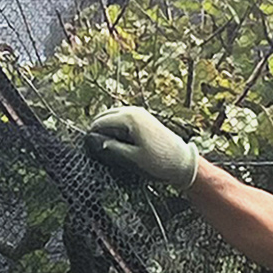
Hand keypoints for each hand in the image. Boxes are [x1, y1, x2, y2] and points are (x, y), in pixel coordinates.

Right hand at [79, 104, 201, 197]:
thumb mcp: (132, 158)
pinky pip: (122, 119)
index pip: (99, 123)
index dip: (91, 137)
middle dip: (98, 131)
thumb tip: (91, 139)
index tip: (89, 152)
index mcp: (129, 118)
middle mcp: (133, 110)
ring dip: (107, 130)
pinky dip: (116, 128)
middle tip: (97, 151)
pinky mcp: (143, 117)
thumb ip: (110, 147)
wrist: (183, 161)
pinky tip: (119, 143)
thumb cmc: (159, 162)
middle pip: (104, 117)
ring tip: (109, 149)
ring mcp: (139, 112)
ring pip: (112, 117)